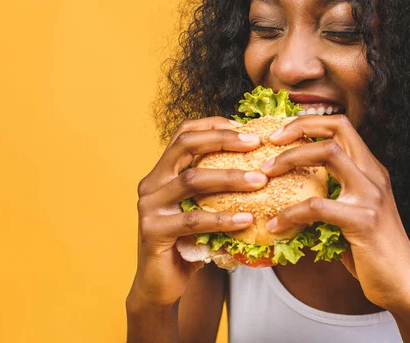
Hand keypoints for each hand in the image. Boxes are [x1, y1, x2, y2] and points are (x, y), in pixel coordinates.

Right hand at [128, 117, 268, 307]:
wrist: (160, 284)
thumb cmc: (188, 243)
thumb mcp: (202, 208)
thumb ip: (216, 188)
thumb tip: (260, 167)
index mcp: (162, 172)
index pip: (184, 134)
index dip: (213, 125)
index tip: (245, 128)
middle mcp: (152, 183)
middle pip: (185, 145)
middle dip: (222, 139)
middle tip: (255, 143)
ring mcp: (149, 206)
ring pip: (192, 180)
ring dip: (229, 178)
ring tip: (260, 181)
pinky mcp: (153, 231)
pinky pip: (193, 220)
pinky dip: (222, 219)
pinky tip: (246, 220)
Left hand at [260, 115, 409, 312]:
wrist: (402, 284)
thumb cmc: (371, 252)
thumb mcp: (352, 213)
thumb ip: (331, 195)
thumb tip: (289, 190)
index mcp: (371, 170)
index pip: (342, 126)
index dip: (310, 122)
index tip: (282, 133)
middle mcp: (374, 175)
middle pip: (337, 129)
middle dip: (299, 128)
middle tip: (270, 142)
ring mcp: (370, 195)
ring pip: (328, 154)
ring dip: (290, 159)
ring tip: (265, 174)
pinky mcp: (363, 221)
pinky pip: (317, 206)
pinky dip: (290, 213)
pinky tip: (275, 224)